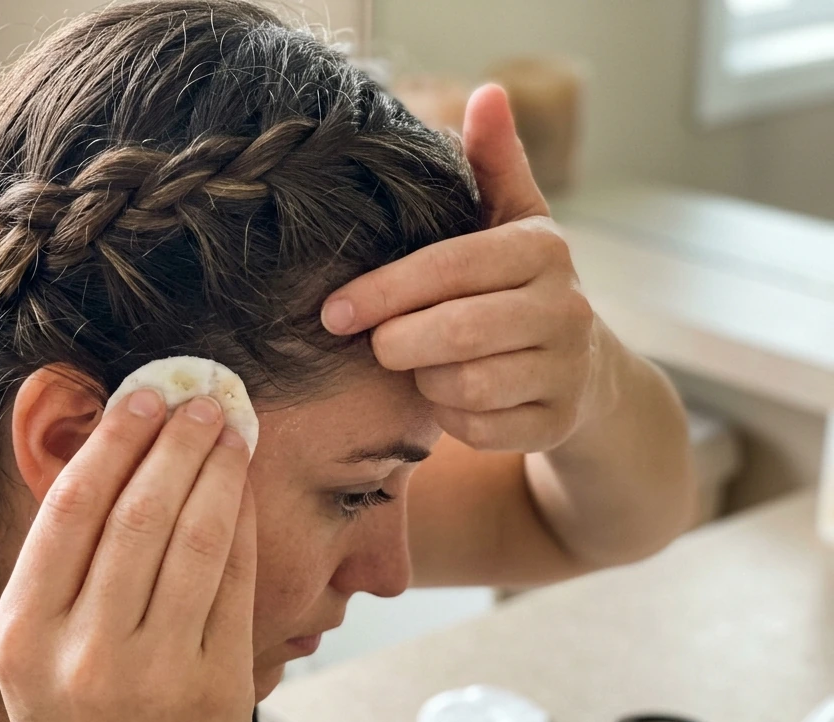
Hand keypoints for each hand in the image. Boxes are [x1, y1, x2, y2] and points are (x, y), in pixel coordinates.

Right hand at [0, 391, 256, 721]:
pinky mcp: (218, 689)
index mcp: (23, 634)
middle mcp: (83, 651)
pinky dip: (243, 525)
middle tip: (200, 397)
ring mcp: (155, 673)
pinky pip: (235, 584)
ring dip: (218, 471)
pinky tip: (245, 492)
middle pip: (139, 512)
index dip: (113, 440)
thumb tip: (112, 463)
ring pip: (195, 538)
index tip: (142, 396)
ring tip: (231, 429)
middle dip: (175, 441)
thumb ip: (59, 573)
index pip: (71, 509)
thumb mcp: (31, 658)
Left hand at [321, 84, 607, 453]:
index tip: (333, 311)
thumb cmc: (522, 286)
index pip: (447, 267)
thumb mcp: (512, 221)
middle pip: (453, 333)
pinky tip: (448, 397)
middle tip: (376, 343)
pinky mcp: (556, 422)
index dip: (382, 292)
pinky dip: (450, 417)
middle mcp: (565, 307)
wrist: (585, 369)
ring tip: (420, 364)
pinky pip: (478, 429)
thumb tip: (487, 95)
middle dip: (397, 342)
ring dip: (424, 380)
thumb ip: (492, 164)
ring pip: (462, 385)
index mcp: (541, 249)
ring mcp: (565, 369)